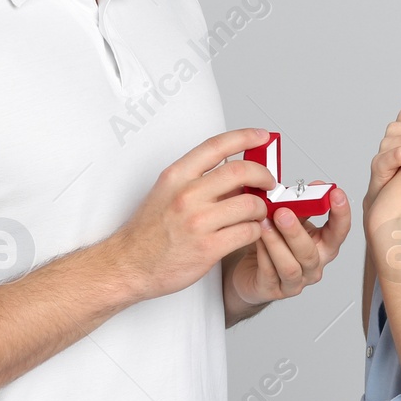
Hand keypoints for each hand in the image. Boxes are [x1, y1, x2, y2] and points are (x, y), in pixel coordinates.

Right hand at [110, 128, 276, 299]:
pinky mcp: (208, 248)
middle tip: (269, 182)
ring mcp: (198, 222)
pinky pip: (248, 232)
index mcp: (177, 176)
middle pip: (241, 171)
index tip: (261, 136)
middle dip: (264, 175)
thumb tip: (235, 174)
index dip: (245, 136)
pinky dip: (256, 231)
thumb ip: (199, 180)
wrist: (130, 264)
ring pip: (250, 205)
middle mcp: (187, 195)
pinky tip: (249, 232)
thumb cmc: (149, 231)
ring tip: (257, 214)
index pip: (217, 145)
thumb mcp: (167, 192)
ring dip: (261, 209)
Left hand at [230, 183, 352, 306]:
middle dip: (296, 232)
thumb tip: (308, 188)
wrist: (251, 273)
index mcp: (322, 246)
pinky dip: (262, 253)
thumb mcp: (289, 220)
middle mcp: (312, 266)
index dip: (341, 214)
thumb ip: (298, 206)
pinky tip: (256, 239)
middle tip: (283, 212)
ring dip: (276, 242)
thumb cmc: (274, 244)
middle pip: (310, 253)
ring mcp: (294, 282)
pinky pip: (269, 272)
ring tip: (264, 223)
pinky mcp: (272, 290)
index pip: (339, 232)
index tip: (336, 194)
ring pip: (290, 266)